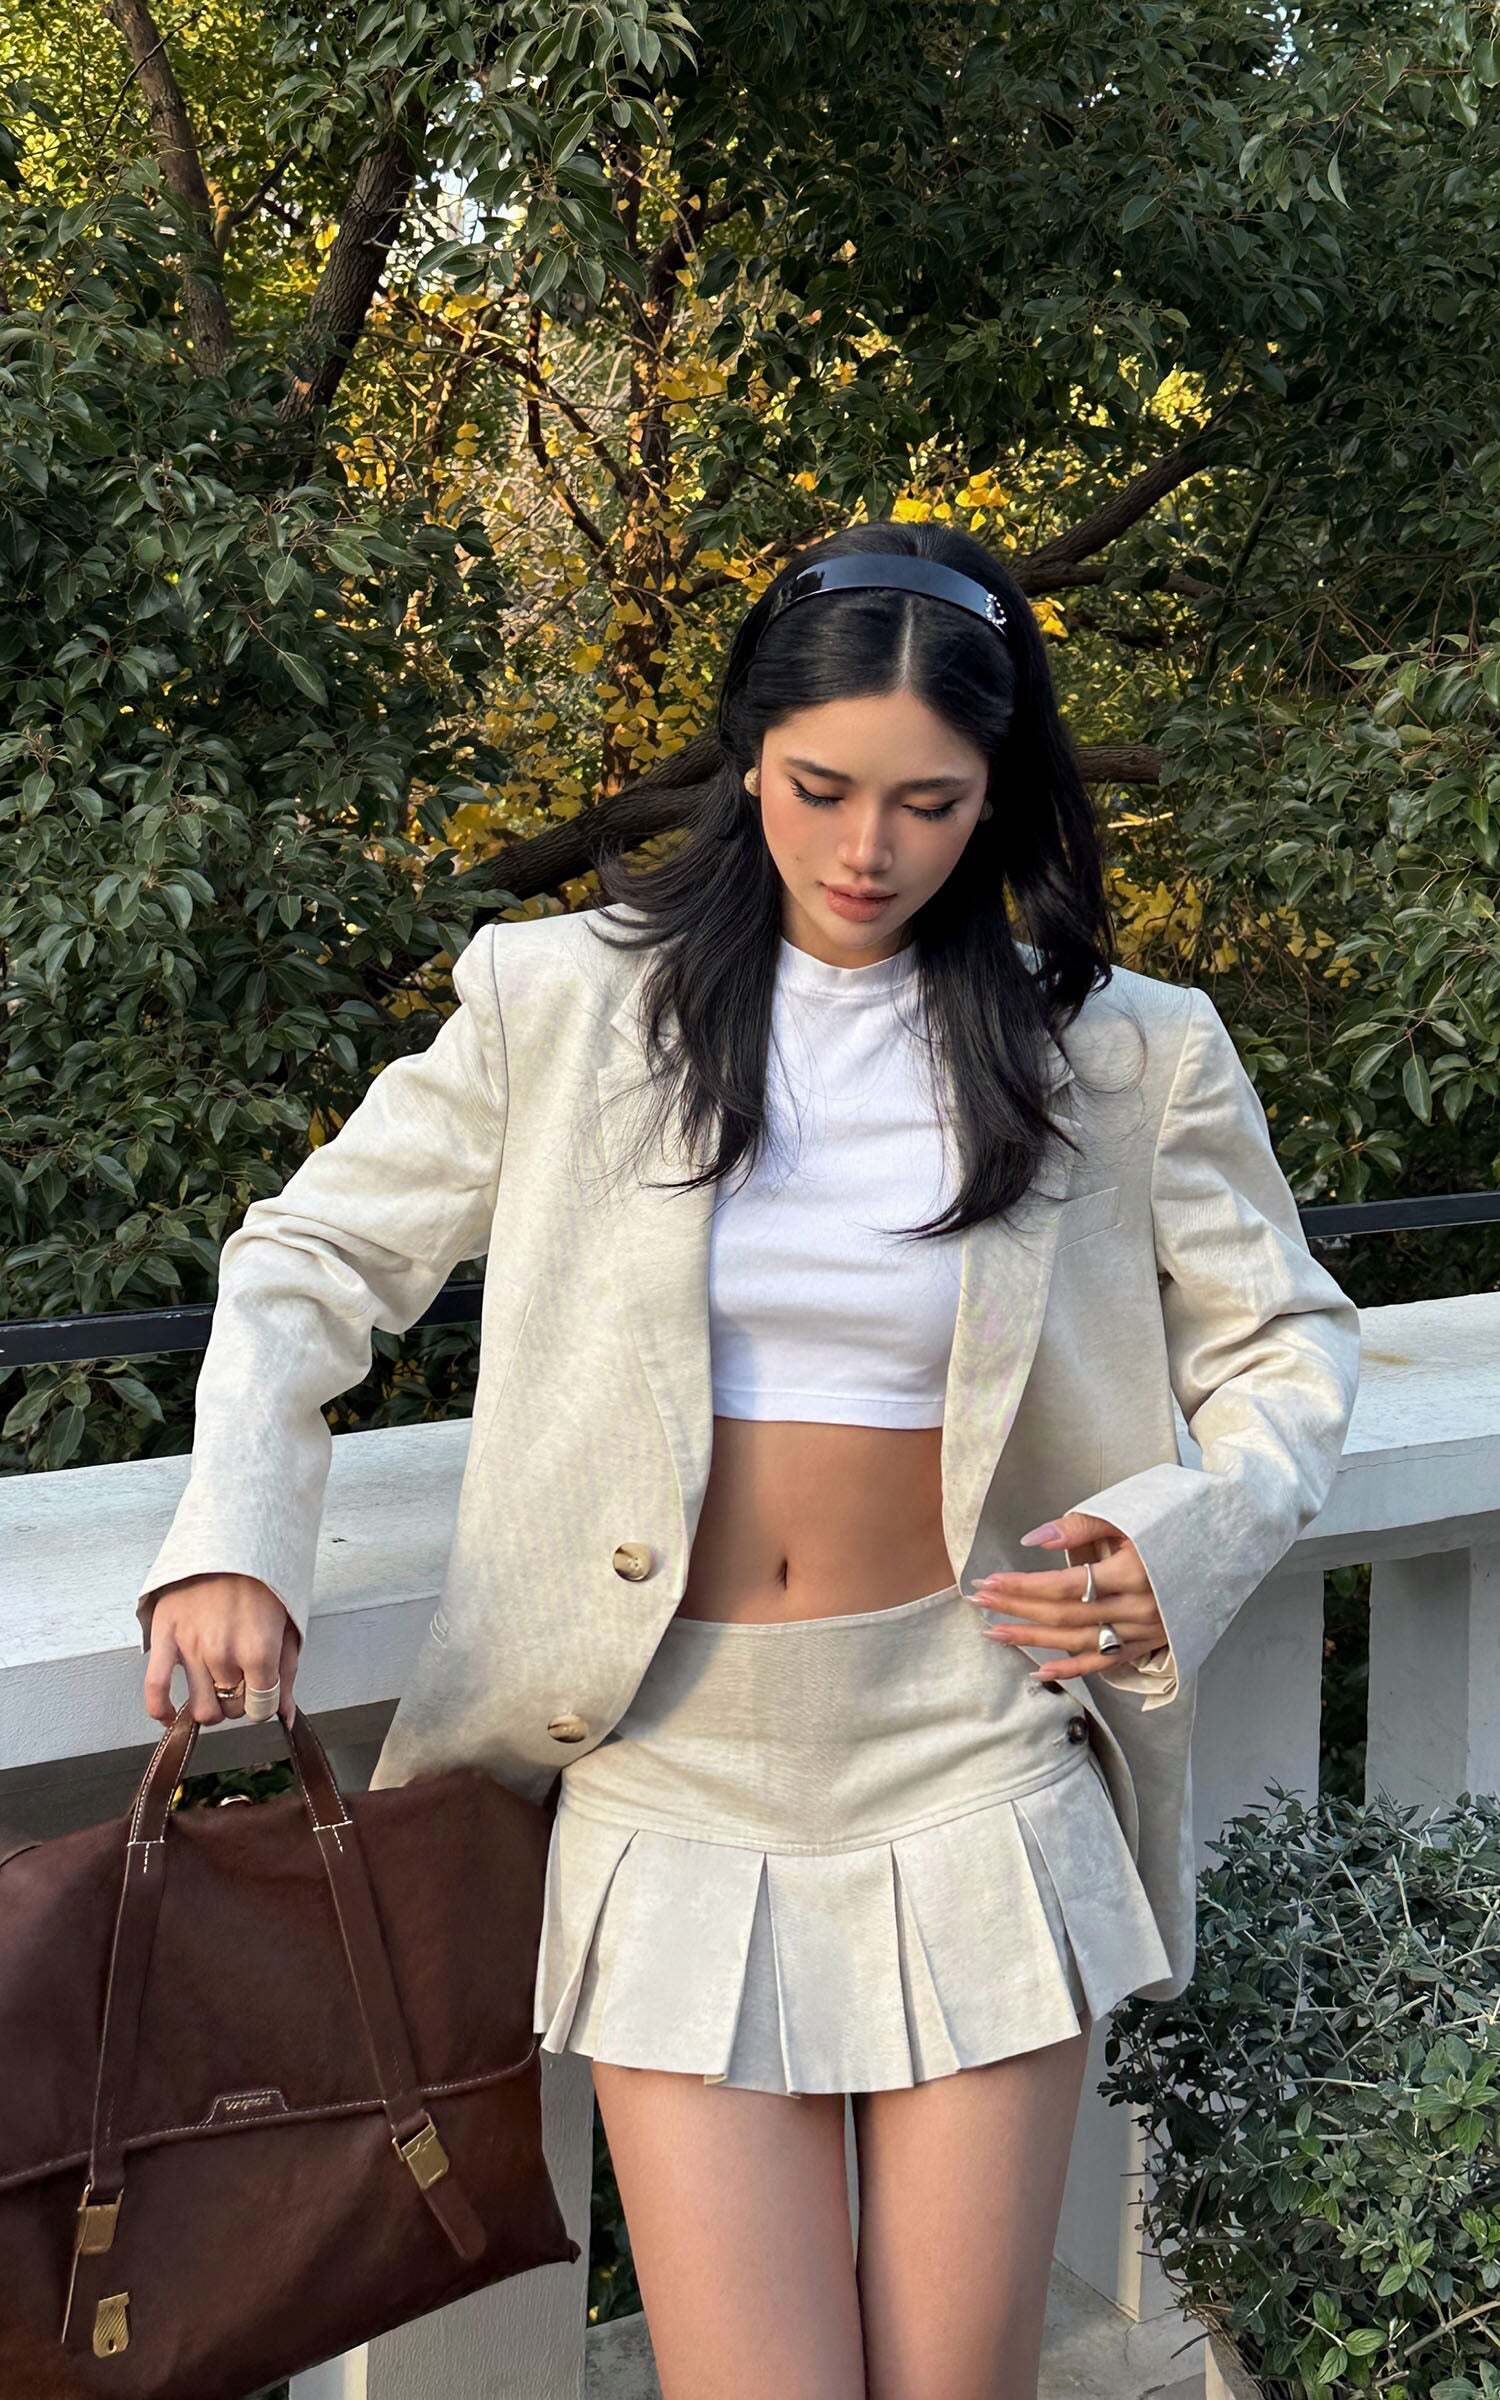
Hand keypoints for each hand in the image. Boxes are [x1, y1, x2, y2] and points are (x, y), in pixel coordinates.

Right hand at [142, 1573, 300, 1729]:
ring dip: (211, 1704)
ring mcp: (191, 1647)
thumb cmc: (263, 1585)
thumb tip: (286, 1717)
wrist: (231, 1541)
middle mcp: (223, 1654)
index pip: (261, 1708)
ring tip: (216, 1683)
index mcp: (259, 1651)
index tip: (261, 1690)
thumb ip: (286, 1675)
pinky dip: (160, 1710)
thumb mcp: (286, 1627)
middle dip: (239, 1699)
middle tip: (241, 1674)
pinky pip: (155, 1688)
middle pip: (232, 1709)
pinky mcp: (164, 1637)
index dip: (263, 1704)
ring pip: (201, 1708)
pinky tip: (170, 1714)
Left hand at [967, 1509, 1168, 1685]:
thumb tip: (1033, 1540)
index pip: (1065, 1586)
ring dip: (1033, 1639)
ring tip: (994, 1634)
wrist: (1225, 1550)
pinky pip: (1104, 1664)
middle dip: (1017, 1609)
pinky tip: (1038, 1669)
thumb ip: (1081, 1526)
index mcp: (1134, 1572)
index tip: (989, 1581)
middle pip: (1065, 1616)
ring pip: (1078, 1643)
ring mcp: (1144, 1632)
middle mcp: (1138, 1608)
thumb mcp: (1132, 1515)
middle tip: (979, 1602)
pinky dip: (1071, 1670)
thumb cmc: (1173, 1525)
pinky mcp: (1147, 1646)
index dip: (1024, 1586)